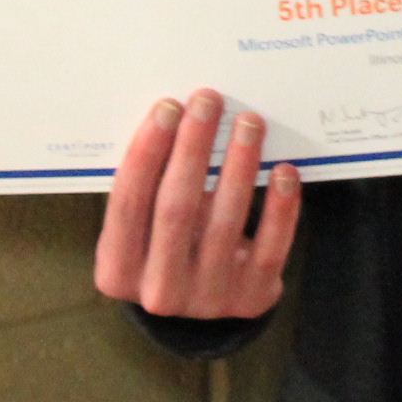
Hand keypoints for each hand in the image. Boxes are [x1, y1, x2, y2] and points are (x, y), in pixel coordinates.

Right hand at [94, 88, 299, 320]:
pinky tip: (283, 170)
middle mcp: (158, 291)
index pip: (127, 203)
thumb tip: (182, 117)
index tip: (167, 107)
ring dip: (239, 164)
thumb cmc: (167, 244)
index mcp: (117, 270)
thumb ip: (152, 187)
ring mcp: (207, 299)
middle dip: (193, 147)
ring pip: (225, 222)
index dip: (147, 151)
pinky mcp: (251, 297)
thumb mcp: (143, 228)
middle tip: (208, 101)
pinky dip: (281, 206)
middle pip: (175, 208)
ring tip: (249, 123)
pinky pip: (270, 246)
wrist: (204, 301)